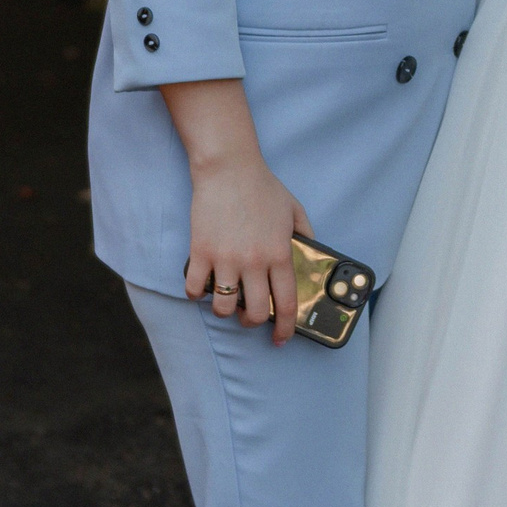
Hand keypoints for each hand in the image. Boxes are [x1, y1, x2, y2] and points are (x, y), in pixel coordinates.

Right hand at [182, 150, 314, 344]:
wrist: (229, 168)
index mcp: (280, 254)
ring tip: (227, 301)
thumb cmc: (262, 187)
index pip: (286, 303)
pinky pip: (195, 289)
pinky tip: (203, 287)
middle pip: (255, 313)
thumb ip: (306, 235)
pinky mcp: (201, 252)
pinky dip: (197, 294)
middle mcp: (254, 262)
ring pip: (224, 307)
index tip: (281, 338)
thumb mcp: (295, 210)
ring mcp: (226, 259)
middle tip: (250, 317)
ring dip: (225, 311)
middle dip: (253, 323)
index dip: (285, 328)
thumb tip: (310, 255)